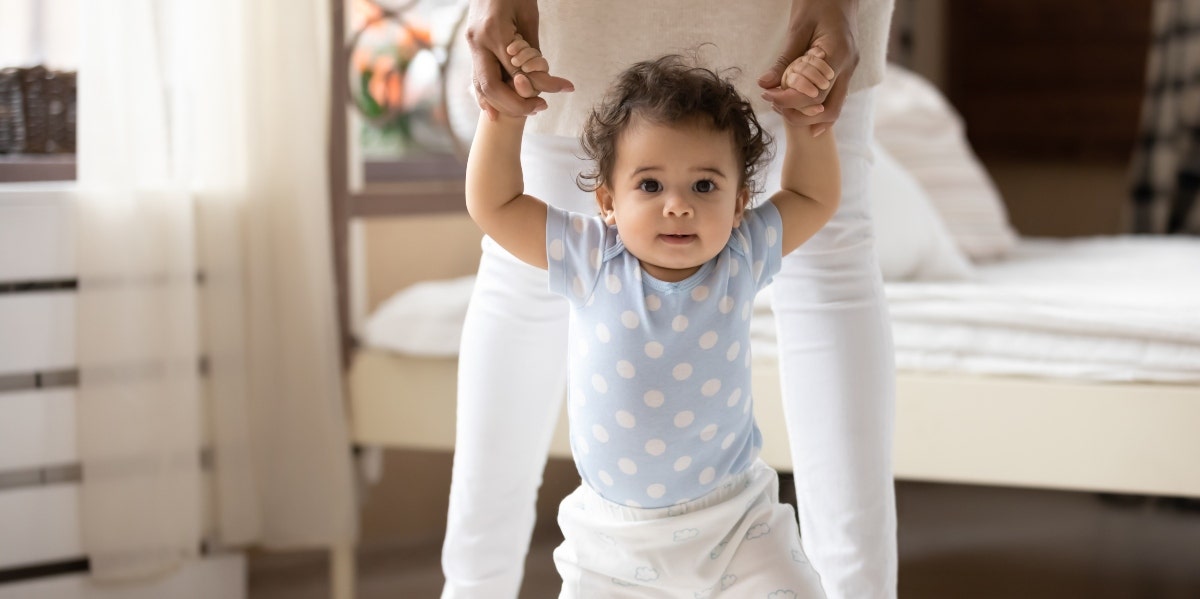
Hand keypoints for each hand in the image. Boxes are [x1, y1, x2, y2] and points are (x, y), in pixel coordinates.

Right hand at [465, 0, 573, 119]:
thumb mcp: (528, 15)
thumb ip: (532, 48)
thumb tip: (540, 80)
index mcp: (494, 31)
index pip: (519, 70)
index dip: (543, 84)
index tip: (565, 88)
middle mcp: (478, 42)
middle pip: (492, 87)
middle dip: (516, 104)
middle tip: (541, 108)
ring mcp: (471, 44)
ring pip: (480, 86)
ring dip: (502, 105)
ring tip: (527, 110)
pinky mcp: (471, 46)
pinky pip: (475, 78)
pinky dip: (486, 97)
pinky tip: (495, 111)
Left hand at [758, 0, 859, 135]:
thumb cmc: (818, 3)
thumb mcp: (797, 29)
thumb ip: (784, 59)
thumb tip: (764, 85)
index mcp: (838, 54)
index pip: (814, 93)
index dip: (788, 101)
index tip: (768, 95)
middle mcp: (848, 67)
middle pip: (828, 109)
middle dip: (799, 115)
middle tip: (774, 104)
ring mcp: (849, 71)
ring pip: (833, 108)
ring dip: (807, 115)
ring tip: (782, 105)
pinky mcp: (844, 71)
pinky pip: (833, 98)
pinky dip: (815, 107)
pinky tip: (796, 106)